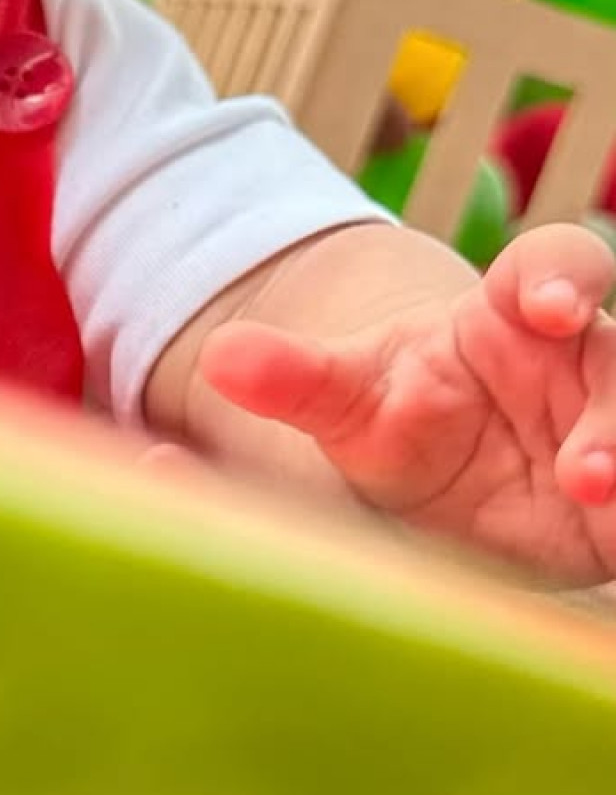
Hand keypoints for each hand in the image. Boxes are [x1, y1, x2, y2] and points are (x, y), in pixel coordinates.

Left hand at [199, 225, 615, 582]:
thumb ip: (294, 377)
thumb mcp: (344, 400)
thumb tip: (218, 357)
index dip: (559, 278)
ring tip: (598, 499)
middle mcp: (586, 369)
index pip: (557, 265)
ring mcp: (613, 435)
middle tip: (586, 470)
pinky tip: (613, 529)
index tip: (543, 307)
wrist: (433, 481)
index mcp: (517, 314)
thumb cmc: (398, 413)